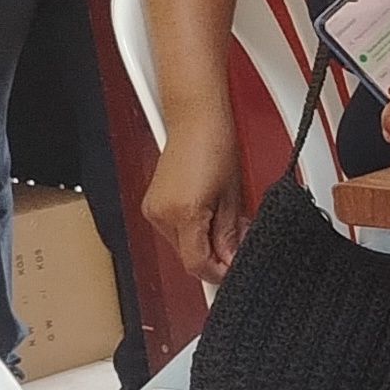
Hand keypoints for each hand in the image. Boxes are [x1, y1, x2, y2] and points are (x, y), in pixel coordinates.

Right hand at [143, 106, 248, 279]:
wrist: (196, 117)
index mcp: (182, 213)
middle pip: (189, 256)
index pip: (197, 264)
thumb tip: (231, 258)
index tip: (234, 268)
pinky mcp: (153, 202)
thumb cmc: (215, 144)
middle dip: (214, 255)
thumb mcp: (233, 195)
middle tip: (236, 240)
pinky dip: (192, 228)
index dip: (219, 272)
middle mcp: (162, 214)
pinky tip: (207, 213)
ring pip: (182, 244)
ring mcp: (154, 208)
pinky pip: (174, 228)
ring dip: (203, 242)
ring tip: (223, 219)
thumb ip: (230, 234)